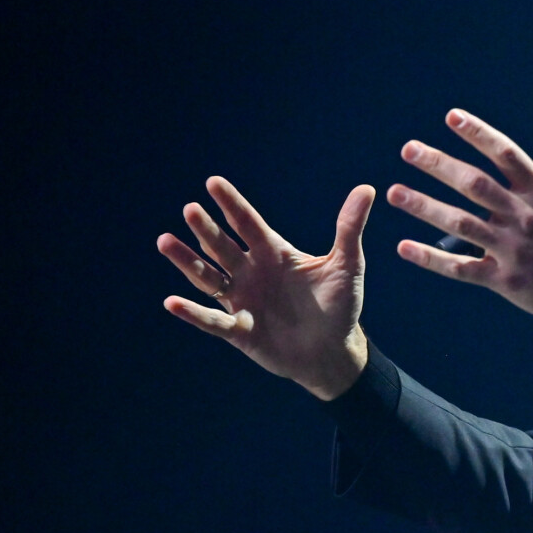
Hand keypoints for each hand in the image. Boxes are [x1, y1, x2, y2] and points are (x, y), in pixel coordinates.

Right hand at [157, 176, 374, 399]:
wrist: (335, 351)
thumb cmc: (340, 305)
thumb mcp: (347, 264)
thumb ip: (349, 228)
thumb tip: (367, 188)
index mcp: (275, 253)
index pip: (248, 224)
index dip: (232, 204)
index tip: (213, 182)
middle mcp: (252, 273)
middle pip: (224, 247)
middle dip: (207, 229)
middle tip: (190, 209)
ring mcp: (243, 301)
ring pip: (208, 277)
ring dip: (188, 261)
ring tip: (165, 241)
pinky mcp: (240, 331)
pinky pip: (212, 320)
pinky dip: (192, 313)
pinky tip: (172, 302)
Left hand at [387, 110, 532, 328]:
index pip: (506, 154)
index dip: (479, 134)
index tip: (452, 117)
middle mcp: (523, 216)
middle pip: (474, 185)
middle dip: (439, 165)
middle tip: (409, 149)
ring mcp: (511, 248)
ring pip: (460, 223)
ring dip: (425, 206)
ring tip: (395, 192)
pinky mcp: (503, 279)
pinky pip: (461, 268)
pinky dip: (432, 258)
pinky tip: (405, 247)